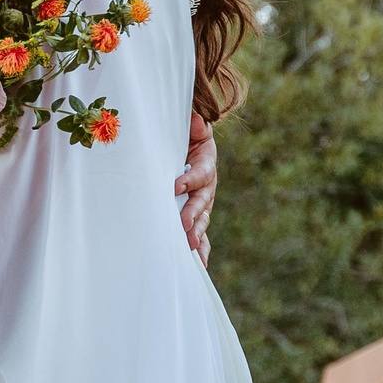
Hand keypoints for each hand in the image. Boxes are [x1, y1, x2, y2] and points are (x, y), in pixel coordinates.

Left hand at [175, 112, 217, 263]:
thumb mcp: (192, 129)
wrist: (190, 147)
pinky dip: (201, 247)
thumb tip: (195, 120)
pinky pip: (201, 233)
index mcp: (206, 164)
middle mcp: (207, 186)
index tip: (175, 186)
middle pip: (202, 201)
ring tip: (190, 247)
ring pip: (202, 220)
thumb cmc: (187, 138)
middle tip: (184, 225)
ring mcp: (203, 202)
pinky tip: (199, 261)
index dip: (189, 180)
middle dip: (193, 214)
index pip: (200, 173)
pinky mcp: (197, 214)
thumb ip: (195, 126)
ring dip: (196, 234)